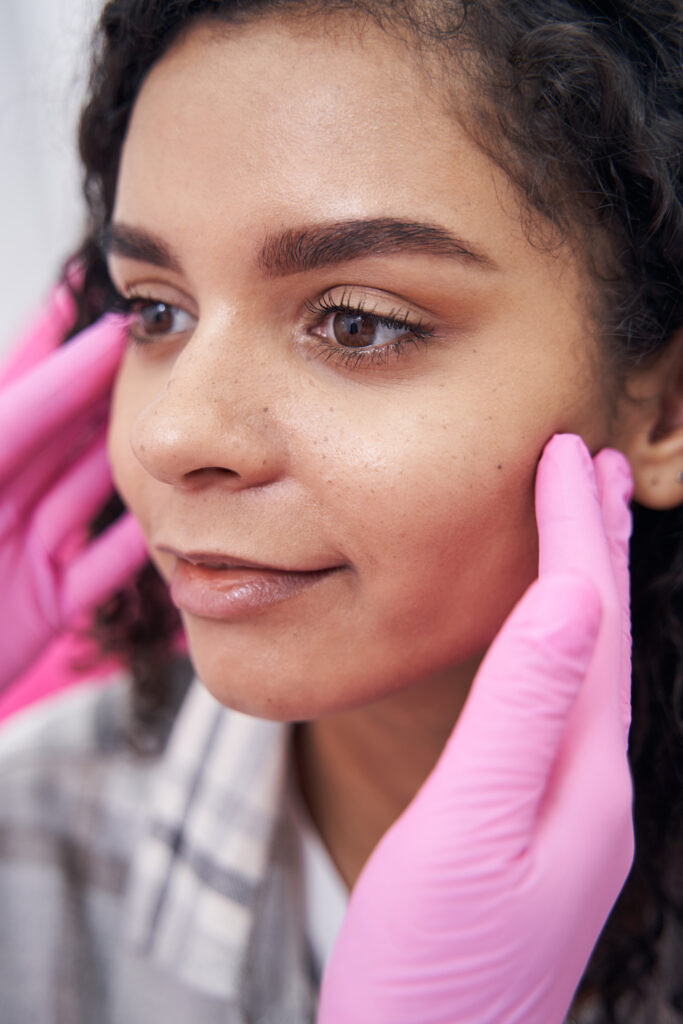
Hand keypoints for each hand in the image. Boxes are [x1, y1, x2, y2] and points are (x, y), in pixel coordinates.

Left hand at [0, 312, 147, 688]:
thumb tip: (6, 407)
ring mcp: (17, 560)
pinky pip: (100, 571)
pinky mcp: (43, 609)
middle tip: (161, 370)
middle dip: (103, 405)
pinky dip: (137, 548)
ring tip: (176, 435)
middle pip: (56, 447)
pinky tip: (175, 521)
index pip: (16, 415)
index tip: (111, 334)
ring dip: (128, 469)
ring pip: (84, 501)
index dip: (63, 374)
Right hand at [317, 434, 633, 1023]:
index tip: (562, 453)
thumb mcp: (469, 830)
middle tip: (589, 466)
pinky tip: (544, 645)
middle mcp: (593, 786)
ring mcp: (569, 812)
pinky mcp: (536, 833)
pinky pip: (561, 708)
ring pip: (586, 672)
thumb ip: (520, 712)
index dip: (577, 534)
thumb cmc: (434, 965)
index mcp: (582, 774)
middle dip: (597, 546)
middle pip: (602, 639)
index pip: (587, 622)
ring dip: (582, 591)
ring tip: (578, 531)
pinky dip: (557, 649)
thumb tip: (570, 598)